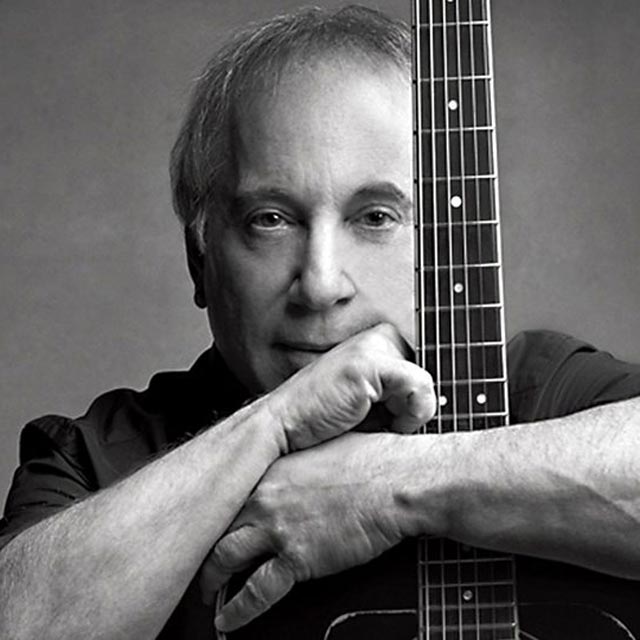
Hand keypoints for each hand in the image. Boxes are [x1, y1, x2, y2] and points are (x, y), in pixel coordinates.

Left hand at [200, 432, 421, 631]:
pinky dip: (238, 609)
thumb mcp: (324, 449)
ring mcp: (277, 527)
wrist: (394, 479)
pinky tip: (228, 619)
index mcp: (271, 468)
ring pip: (225, 557)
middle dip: (204, 546)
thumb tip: (294, 475)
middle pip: (217, 525)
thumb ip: (298, 463)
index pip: (228, 492)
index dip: (216, 512)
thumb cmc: (371, 460)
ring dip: (213, 578)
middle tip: (197, 559)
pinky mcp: (296, 558)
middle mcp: (265, 496)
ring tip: (207, 591)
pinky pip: (256, 591)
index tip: (210, 521)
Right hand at [267, 323, 435, 450]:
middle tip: (382, 420)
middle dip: (413, 405)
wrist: (282, 427)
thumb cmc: (325, 422)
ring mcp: (371, 346)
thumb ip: (402, 396)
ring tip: (376, 421)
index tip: (396, 419)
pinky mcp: (367, 364)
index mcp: (378, 342)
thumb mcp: (371, 405)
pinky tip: (383, 423)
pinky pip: (420, 387)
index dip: (417, 401)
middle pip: (429, 374)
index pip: (425, 368)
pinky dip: (412, 414)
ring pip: (427, 382)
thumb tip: (440, 405)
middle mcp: (377, 336)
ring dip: (410, 413)